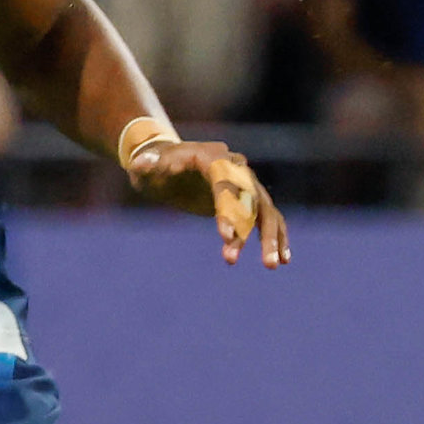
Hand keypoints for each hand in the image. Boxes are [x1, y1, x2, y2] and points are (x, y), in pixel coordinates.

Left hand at [131, 132, 288, 265]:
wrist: (166, 161)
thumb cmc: (154, 165)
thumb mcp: (146, 165)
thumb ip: (146, 164)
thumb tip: (140, 165)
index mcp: (212, 158)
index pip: (225, 185)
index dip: (228, 211)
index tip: (226, 239)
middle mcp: (235, 167)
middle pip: (254, 199)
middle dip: (261, 231)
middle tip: (265, 262)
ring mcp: (244, 182)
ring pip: (264, 211)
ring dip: (270, 238)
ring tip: (272, 266)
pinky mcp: (246, 198)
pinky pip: (267, 216)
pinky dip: (276, 235)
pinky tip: (282, 258)